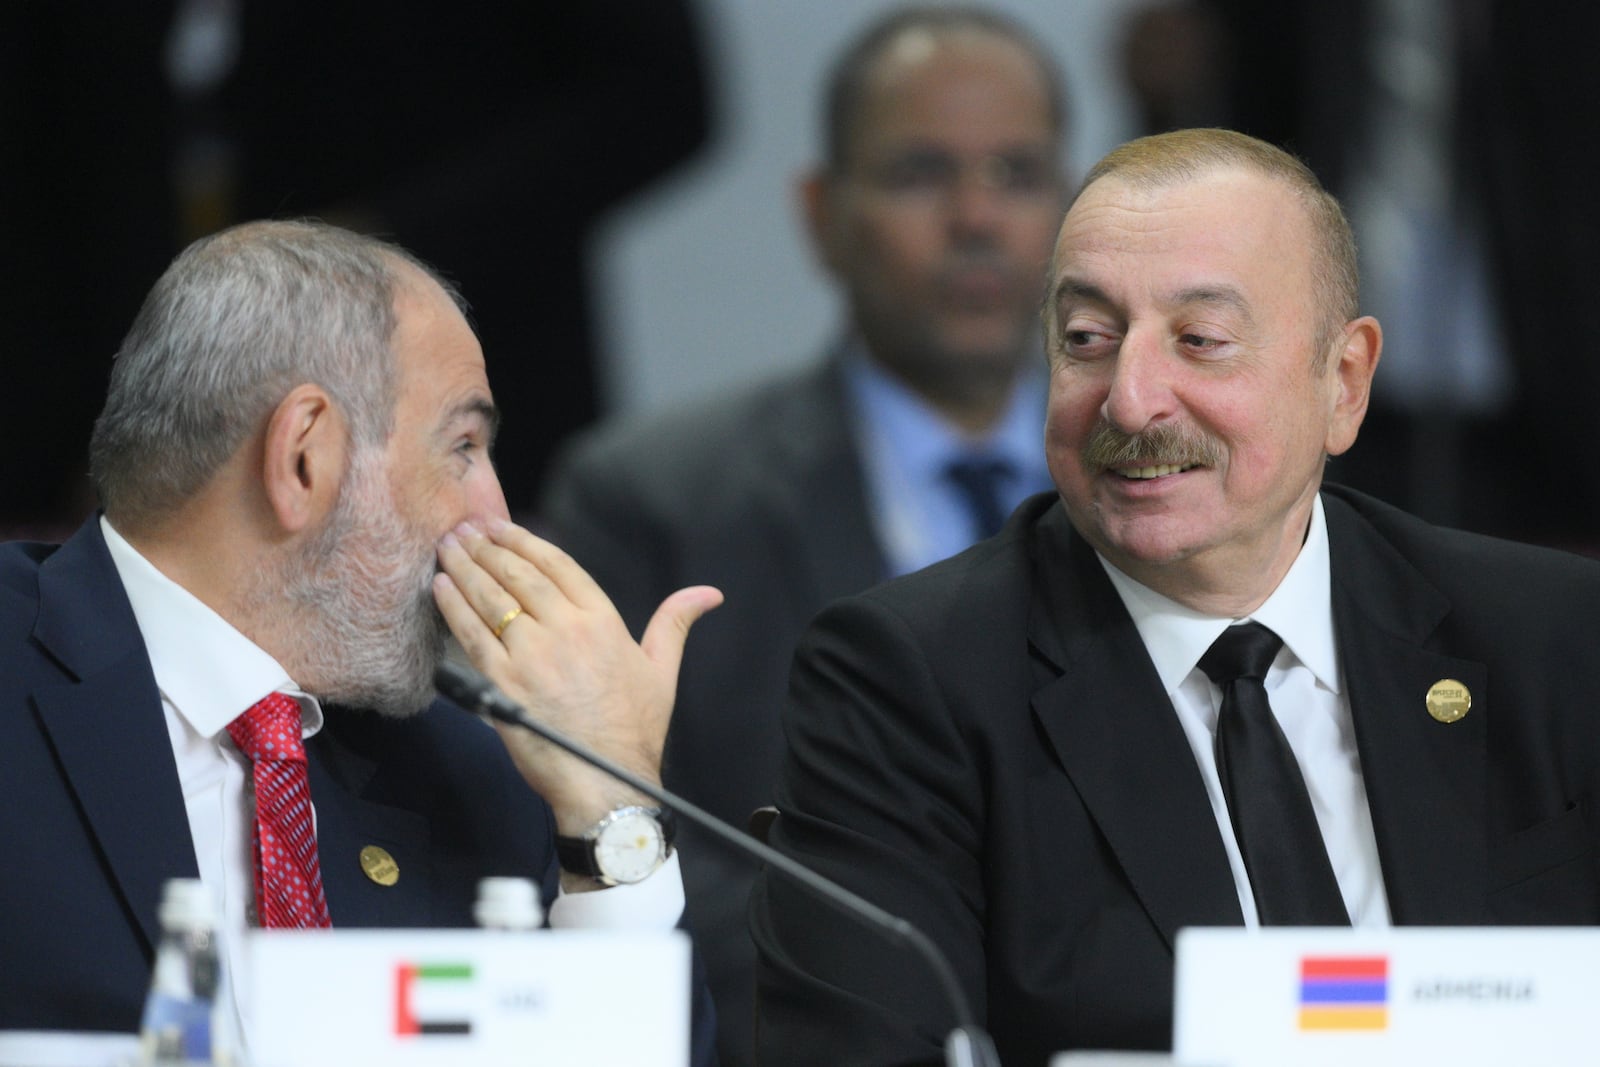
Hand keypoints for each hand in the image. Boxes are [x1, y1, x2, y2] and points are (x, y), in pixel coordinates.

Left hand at [432, 519, 721, 836]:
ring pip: (492, 597)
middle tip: (464, 529)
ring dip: (466, 566)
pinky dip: (453, 606)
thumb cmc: (634, 731)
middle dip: (487, 546)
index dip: (524, 540)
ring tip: (448, 547)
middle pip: (519, 574)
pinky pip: (472, 633)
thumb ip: (676, 623)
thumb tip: (708, 594)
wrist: (606, 782)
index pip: (557, 565)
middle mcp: (566, 630)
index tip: (500, 526)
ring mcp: (532, 655)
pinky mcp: (503, 682)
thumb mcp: (662, 670)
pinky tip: (441, 587)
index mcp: (603, 621)